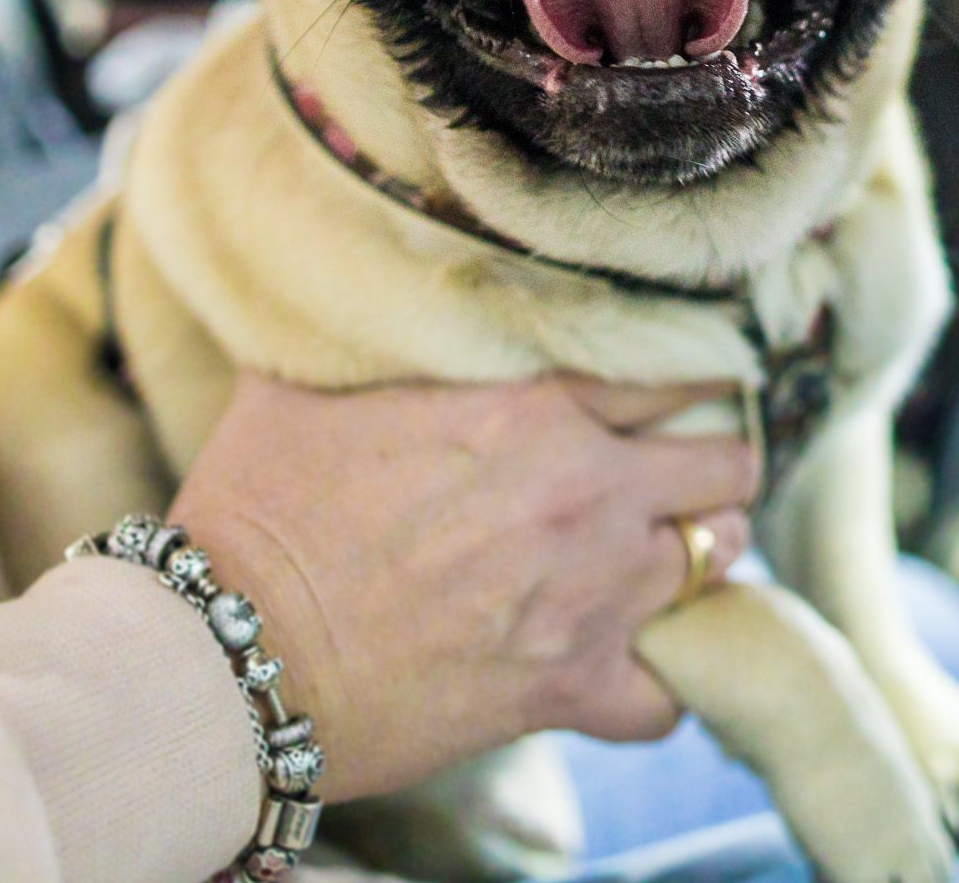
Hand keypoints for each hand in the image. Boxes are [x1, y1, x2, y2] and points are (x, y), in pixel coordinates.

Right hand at [169, 372, 758, 804]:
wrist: (232, 653)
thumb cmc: (259, 505)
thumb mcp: (309, 376)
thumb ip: (376, 320)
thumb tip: (372, 263)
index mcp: (535, 403)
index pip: (674, 369)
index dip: (687, 375)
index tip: (683, 384)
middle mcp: (585, 489)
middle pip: (726, 461)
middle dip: (713, 462)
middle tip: (682, 470)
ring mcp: (590, 593)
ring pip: (718, 558)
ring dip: (698, 550)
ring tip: (665, 549)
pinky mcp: (570, 687)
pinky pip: (669, 694)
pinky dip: (660, 679)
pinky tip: (633, 660)